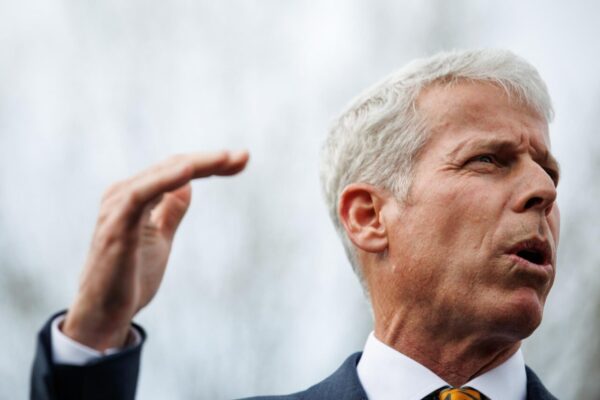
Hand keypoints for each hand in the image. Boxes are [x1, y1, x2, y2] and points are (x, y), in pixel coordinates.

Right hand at [62, 151, 248, 350]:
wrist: (104, 315)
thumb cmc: (129, 277)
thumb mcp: (160, 238)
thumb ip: (170, 211)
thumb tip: (188, 185)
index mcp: (136, 195)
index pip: (177, 169)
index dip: (210, 164)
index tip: (242, 161)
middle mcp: (124, 194)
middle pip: (174, 165)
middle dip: (211, 161)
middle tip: (244, 156)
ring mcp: (118, 207)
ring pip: (161, 173)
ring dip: (196, 164)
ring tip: (224, 158)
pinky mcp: (116, 225)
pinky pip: (141, 193)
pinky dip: (165, 179)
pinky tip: (189, 170)